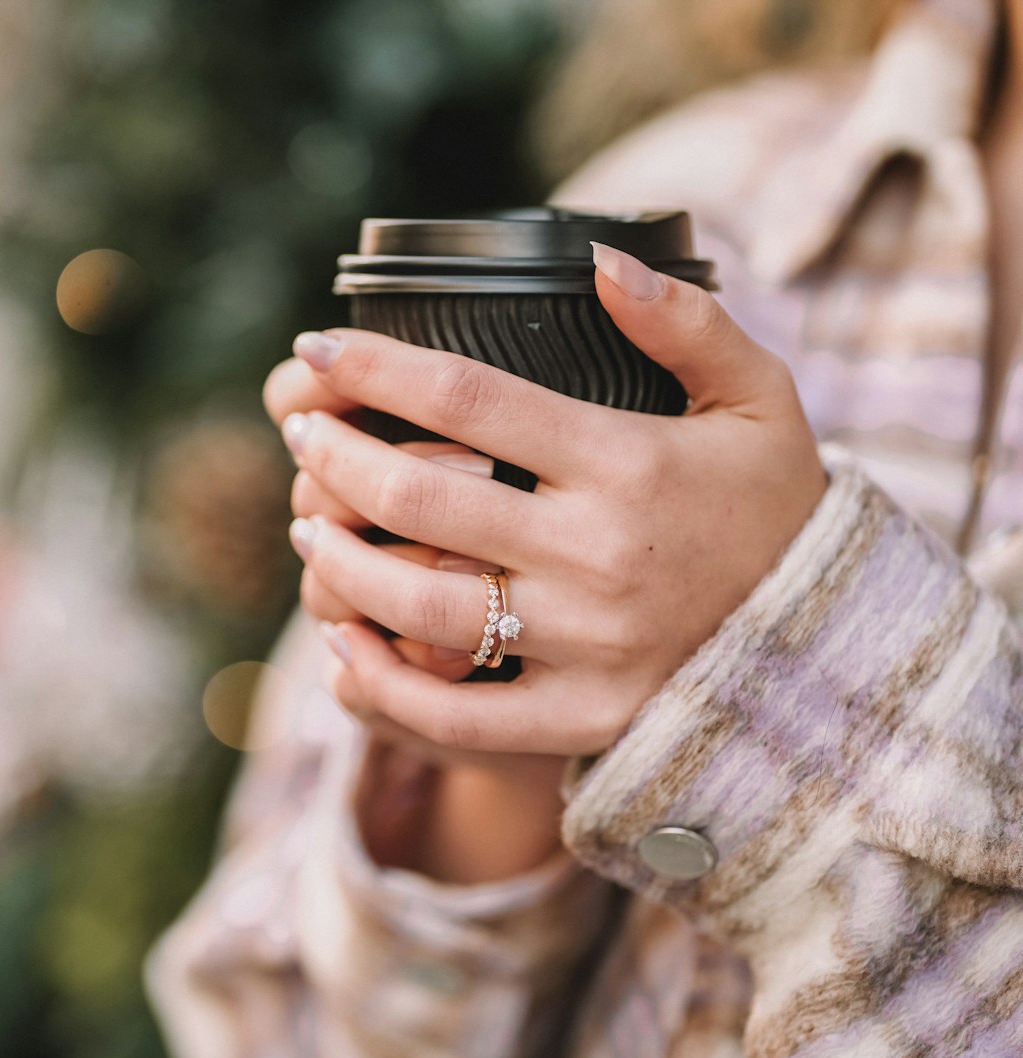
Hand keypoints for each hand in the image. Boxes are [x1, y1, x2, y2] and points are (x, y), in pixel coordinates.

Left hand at [283, 244, 826, 757]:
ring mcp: (586, 646)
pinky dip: (381, 685)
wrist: (834, 647)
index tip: (318, 347)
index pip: (468, 400)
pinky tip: (341, 645)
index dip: (375, 367)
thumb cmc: (775, 509)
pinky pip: (454, 715)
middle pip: (420, 499)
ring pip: (417, 605)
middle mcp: (598, 555)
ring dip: (340, 563)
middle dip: (336, 457)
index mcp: (628, 464)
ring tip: (307, 525)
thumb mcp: (759, 398)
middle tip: (301, 433)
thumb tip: (602, 260)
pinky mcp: (579, 719)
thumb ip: (686, 324)